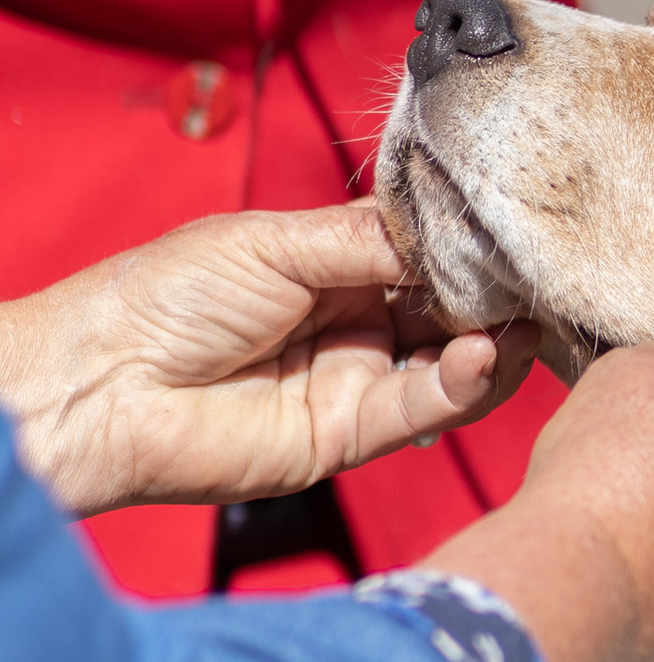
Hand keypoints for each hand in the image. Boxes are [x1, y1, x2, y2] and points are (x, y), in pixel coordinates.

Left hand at [0, 205, 535, 516]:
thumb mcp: (276, 243)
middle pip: (450, 307)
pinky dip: (463, 385)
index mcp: (333, 265)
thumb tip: (452, 234)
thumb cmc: (166, 297)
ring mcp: (357, 380)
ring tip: (520, 321)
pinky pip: (425, 409)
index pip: (424, 251)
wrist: (108, 383)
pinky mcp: (353, 436)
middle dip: (495, 293)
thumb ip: (369, 241)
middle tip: (537, 275)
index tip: (515, 225)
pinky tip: (479, 356)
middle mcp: (355, 323)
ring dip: (493, 343)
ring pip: (452, 363)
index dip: (468, 241)